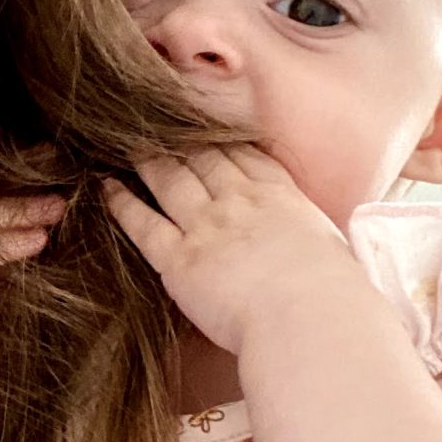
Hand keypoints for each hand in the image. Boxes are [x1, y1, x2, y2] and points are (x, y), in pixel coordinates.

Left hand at [102, 146, 356, 355]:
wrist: (311, 316)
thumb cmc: (335, 295)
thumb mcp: (334, 248)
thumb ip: (314, 235)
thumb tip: (319, 244)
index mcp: (282, 196)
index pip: (246, 156)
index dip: (222, 140)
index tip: (206, 129)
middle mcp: (239, 201)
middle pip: (203, 157)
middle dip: (182, 139)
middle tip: (158, 125)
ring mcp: (207, 226)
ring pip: (170, 179)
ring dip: (148, 159)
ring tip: (128, 146)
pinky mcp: (179, 259)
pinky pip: (143, 224)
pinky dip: (121, 202)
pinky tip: (106, 187)